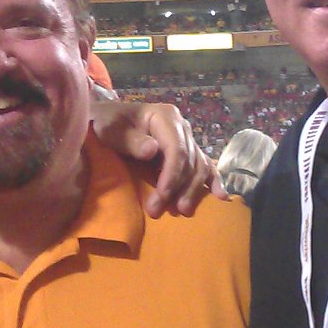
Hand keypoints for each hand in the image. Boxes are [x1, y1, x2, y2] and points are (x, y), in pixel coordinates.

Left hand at [89, 98, 217, 216]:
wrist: (107, 120)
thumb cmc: (107, 124)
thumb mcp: (111, 129)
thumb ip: (131, 140)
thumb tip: (153, 150)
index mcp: (165, 116)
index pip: (176, 150)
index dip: (172, 176)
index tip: (161, 197)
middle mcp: (182, 126)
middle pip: (189, 160)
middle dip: (178, 188)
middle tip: (159, 211)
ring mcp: (187, 138)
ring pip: (199, 166)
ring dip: (193, 190)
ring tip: (183, 210)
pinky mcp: (187, 150)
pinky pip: (205, 165)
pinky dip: (213, 181)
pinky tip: (220, 196)